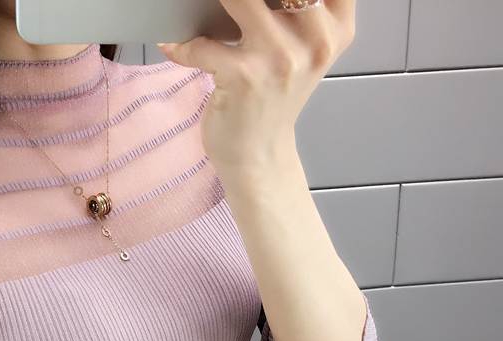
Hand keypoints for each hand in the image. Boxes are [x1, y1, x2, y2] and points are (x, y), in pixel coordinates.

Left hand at [156, 0, 355, 173]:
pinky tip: (174, 46)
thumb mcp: (302, 52)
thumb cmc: (273, 100)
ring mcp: (279, 58)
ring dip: (212, 2)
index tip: (266, 1)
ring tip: (197, 6)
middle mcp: (315, 40)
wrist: (259, 157)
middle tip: (228, 5)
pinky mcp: (243, 76)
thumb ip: (295, 12)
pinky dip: (182, 45)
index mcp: (335, 28)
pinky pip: (202, 43)